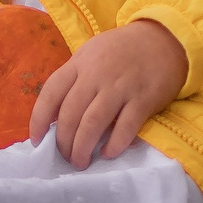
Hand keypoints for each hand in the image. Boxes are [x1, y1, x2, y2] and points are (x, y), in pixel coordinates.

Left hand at [29, 20, 187, 166]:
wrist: (165, 39)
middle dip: (64, 142)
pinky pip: (125, 127)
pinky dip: (114, 144)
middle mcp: (96, 74)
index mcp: (79, 63)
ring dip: (83, 147)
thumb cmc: (122, 51)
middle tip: (66, 158)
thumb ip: (74, 80)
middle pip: (70, 114)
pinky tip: (108, 153)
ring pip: (93, 123)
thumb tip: (55, 116)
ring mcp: (120, 86)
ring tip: (81, 162)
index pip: (51, 93)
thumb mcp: (91, 55)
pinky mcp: (143, 99)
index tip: (37, 140)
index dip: (39, 119)